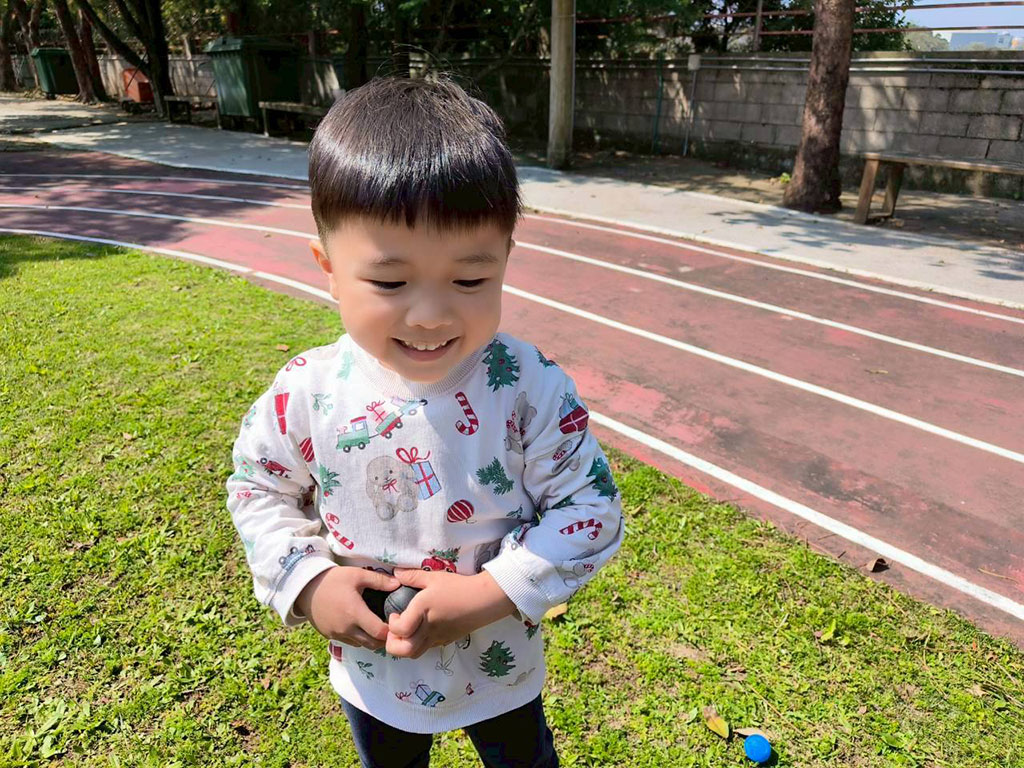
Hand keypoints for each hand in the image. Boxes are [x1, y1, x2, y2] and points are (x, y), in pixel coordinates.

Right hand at [294, 566, 400, 649]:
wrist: (305, 587)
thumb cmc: (332, 579)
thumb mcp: (357, 575)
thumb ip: (379, 580)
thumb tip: (398, 584)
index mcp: (355, 614)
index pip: (380, 632)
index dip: (392, 630)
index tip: (396, 621)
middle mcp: (346, 629)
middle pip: (373, 644)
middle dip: (384, 638)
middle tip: (390, 626)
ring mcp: (337, 634)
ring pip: (361, 645)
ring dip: (371, 639)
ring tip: (376, 626)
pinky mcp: (329, 636)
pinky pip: (349, 642)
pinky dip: (358, 638)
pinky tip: (361, 626)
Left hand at [385, 568, 517, 658]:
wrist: (484, 600)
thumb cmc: (459, 586)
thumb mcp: (434, 577)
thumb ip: (412, 576)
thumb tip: (395, 573)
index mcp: (423, 610)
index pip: (401, 629)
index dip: (392, 624)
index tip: (395, 613)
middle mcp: (429, 628)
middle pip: (404, 650)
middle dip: (393, 644)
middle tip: (396, 630)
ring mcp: (438, 637)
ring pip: (415, 654)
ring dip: (405, 646)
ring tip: (407, 631)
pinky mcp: (446, 640)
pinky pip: (427, 648)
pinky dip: (419, 643)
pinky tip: (423, 629)